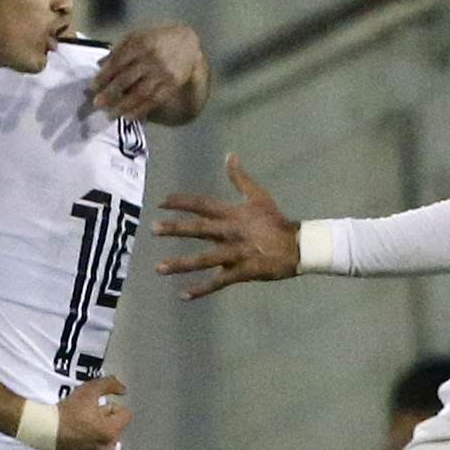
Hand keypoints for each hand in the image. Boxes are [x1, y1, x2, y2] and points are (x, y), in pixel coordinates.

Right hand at [52, 375, 131, 449]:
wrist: (46, 429)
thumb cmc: (67, 411)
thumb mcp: (89, 390)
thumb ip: (109, 385)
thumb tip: (123, 388)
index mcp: (111, 430)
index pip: (125, 414)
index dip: (113, 407)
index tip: (98, 407)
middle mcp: (108, 446)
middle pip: (117, 427)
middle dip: (107, 420)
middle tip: (89, 416)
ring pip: (109, 439)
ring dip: (102, 432)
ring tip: (85, 427)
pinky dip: (95, 444)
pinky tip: (82, 438)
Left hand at [89, 23, 206, 121]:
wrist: (187, 41)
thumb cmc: (157, 38)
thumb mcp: (137, 36)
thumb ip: (118, 50)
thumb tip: (99, 65)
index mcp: (139, 44)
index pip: (116, 63)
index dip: (102, 77)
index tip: (90, 88)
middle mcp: (150, 58)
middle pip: (126, 79)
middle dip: (109, 94)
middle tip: (96, 105)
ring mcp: (162, 73)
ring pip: (139, 93)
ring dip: (123, 106)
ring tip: (110, 115)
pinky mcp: (171, 84)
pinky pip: (154, 100)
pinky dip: (140, 110)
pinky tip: (129, 117)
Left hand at [154, 155, 298, 297]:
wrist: (297, 247)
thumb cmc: (275, 222)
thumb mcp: (258, 197)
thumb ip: (240, 178)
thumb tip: (229, 155)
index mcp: (233, 213)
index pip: (203, 204)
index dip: (182, 201)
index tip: (161, 202)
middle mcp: (231, 231)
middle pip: (199, 228)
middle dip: (175, 228)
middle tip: (153, 229)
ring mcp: (236, 253)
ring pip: (205, 259)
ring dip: (181, 263)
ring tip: (159, 267)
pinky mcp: (242, 271)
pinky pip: (218, 282)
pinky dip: (201, 289)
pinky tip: (183, 294)